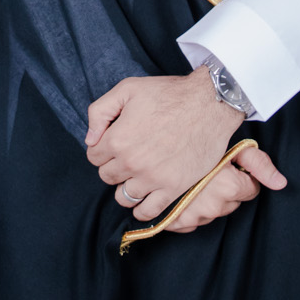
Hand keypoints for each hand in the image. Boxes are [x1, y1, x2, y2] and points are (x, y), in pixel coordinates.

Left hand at [85, 67, 285, 223]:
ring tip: (136, 176)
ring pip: (123, 197)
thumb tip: (90, 139)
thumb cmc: (169, 93)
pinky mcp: (173, 188)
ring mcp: (153, 178)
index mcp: (118, 139)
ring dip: (126, 188)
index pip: (94, 157)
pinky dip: (141, 210)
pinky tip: (144, 200)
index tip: (114, 145)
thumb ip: (100, 112)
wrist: (209, 104)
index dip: (101, 150)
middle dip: (113, 167)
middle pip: (107, 176)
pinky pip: (148, 211)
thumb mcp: (128, 88)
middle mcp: (132, 162)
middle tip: (128, 157)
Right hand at [160, 145, 285, 231]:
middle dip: (224, 191)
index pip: (250, 191)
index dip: (243, 178)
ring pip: (210, 214)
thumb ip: (258, 162)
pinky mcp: (174, 222)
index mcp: (229, 188)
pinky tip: (184, 195)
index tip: (230, 169)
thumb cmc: (198, 142)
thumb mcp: (233, 145)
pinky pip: (190, 223)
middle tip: (210, 173)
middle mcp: (212, 206)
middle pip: (230, 204)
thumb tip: (281, 183)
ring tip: (196, 181)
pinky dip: (188, 211)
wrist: (155, 146)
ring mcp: (192, 216)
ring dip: (206, 201)